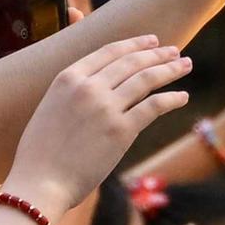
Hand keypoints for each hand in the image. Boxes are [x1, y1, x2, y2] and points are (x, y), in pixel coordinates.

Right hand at [3, 36, 193, 205]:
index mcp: (67, 78)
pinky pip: (154, 106)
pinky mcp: (121, 130)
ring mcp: (106, 107)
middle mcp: (88, 87)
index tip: (152, 41)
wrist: (39, 183)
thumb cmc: (39, 154)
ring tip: (185, 65)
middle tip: (176, 50)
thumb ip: (71, 93)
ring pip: (146, 79)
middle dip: (157, 54)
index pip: (108, 51)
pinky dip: (172, 99)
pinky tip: (182, 97)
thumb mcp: (49, 109)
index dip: (134, 44)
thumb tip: (96, 87)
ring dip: (170, 69)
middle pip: (131, 62)